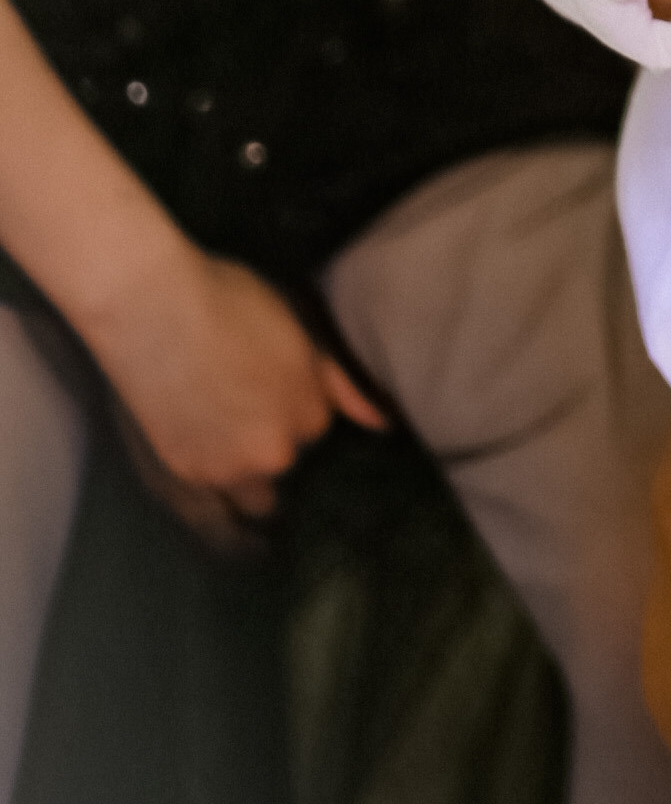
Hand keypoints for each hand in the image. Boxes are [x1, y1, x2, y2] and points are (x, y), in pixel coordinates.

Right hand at [84, 244, 385, 516]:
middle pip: (280, 460)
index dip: (289, 405)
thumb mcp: (297, 328)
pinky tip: (195, 446)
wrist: (154, 310)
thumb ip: (341, 383)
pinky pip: (211, 500)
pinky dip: (209, 481)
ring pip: (251, 492)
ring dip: (242, 474)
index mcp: (310, 413)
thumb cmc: (227, 302)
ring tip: (217, 433)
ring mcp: (228, 469)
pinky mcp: (184, 476)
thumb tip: (382, 423)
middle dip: (267, 442)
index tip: (264, 383)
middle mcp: (275, 451)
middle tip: (237, 405)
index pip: (312, 426)